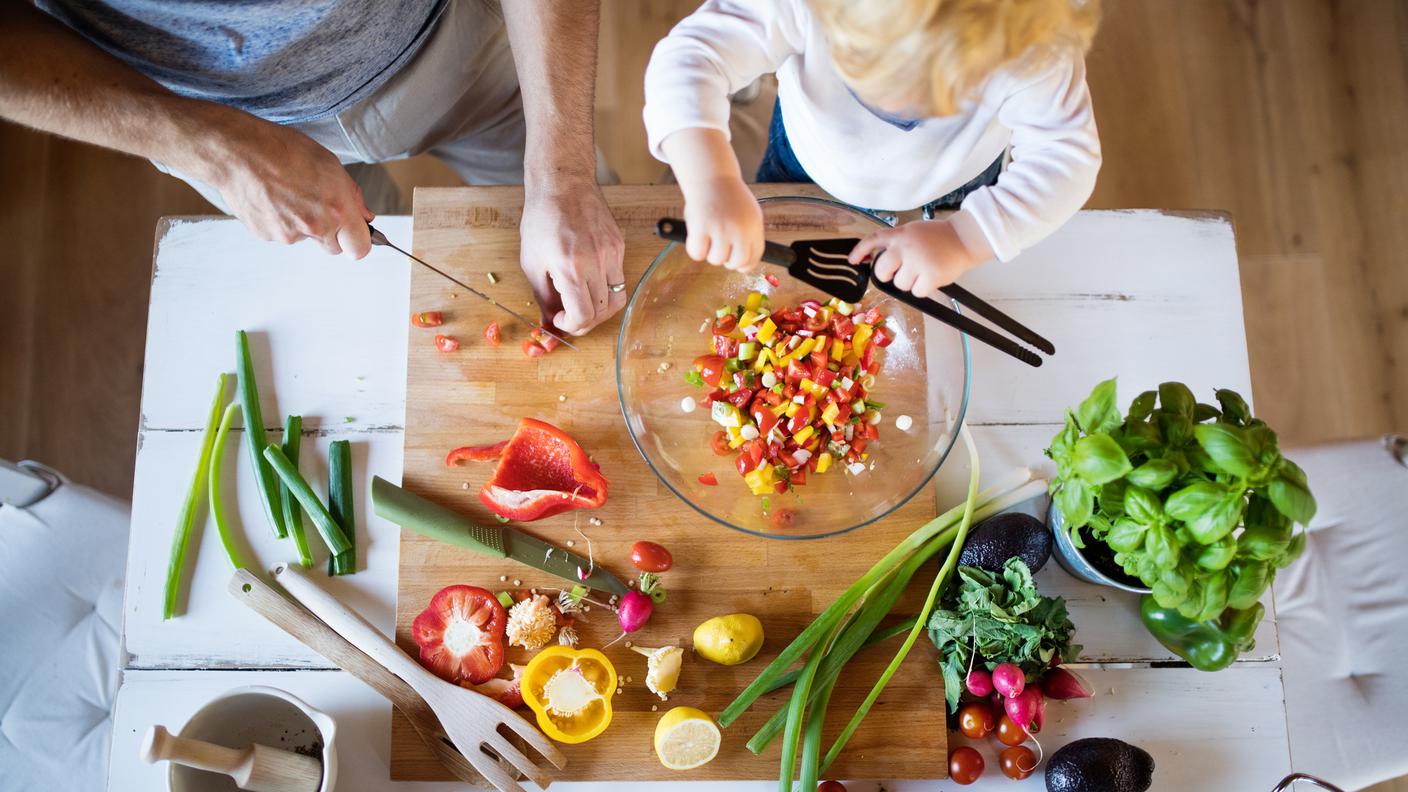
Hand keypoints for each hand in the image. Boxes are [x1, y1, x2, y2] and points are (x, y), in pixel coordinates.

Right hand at [203, 116, 373, 257]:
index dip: (358, 241)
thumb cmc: (283, 150)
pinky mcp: (267, 236)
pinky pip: (282, 234)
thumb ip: (351, 196)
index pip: (360, 248)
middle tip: (317, 205)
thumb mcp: (329, 164)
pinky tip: (273, 198)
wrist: (238, 152)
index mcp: (337, 208)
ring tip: (289, 193)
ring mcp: (289, 234)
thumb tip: (364, 216)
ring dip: (303, 224)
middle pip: (333, 248)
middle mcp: (316, 226)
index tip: (353, 234)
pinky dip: (280, 221)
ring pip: (306, 239)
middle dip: (331, 232)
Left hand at [518, 179, 625, 335]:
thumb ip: (543, 297)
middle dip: (586, 322)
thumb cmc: (542, 219)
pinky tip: (589, 280)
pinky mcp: (619, 245)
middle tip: (571, 317)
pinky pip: (619, 278)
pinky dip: (605, 288)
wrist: (562, 184)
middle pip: (603, 312)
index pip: (583, 316)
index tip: (561, 320)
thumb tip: (549, 323)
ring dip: (600, 309)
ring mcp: (612, 253)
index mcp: (571, 268)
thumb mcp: (532, 262)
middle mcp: (596, 263)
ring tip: (584, 303)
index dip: (572, 326)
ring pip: (617, 298)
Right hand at [660, 128, 762, 272]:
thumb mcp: (749, 214)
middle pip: (736, 262)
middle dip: (727, 261)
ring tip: (708, 237)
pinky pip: (697, 253)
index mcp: (754, 226)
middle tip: (720, 250)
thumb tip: (744, 262)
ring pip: (716, 260)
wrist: (711, 176)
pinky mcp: (701, 227)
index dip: (744, 265)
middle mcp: (740, 229)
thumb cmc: (728, 197)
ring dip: (710, 253)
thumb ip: (748, 236)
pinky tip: (697, 236)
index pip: (754, 257)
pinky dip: (694, 249)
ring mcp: (720, 228)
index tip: (737, 264)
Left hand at [849, 219, 984, 296]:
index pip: (873, 240)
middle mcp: (905, 247)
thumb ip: (896, 243)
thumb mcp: (913, 231)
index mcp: (900, 234)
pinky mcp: (930, 276)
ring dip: (909, 282)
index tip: (852, 260)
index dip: (860, 251)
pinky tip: (931, 277)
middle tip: (902, 271)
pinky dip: (923, 289)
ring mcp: (918, 262)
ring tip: (923, 270)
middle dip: (888, 275)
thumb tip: (877, 261)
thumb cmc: (938, 237)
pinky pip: (916, 292)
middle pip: (882, 271)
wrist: (964, 239)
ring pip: (900, 284)